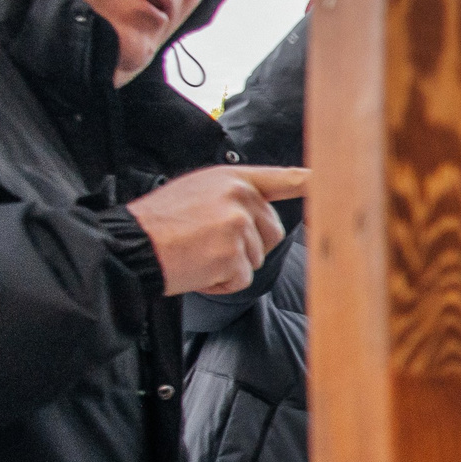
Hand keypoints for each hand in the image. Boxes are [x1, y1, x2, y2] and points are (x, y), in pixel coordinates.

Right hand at [127, 166, 308, 294]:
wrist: (129, 246)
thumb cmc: (160, 224)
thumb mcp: (198, 192)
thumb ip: (233, 196)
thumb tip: (261, 212)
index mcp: (231, 178)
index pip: (281, 179)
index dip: (310, 182)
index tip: (330, 182)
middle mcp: (239, 196)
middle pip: (273, 233)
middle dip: (248, 247)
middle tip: (209, 244)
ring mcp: (237, 224)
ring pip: (256, 259)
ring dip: (230, 266)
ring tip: (197, 255)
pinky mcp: (232, 254)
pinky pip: (241, 279)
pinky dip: (221, 283)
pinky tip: (197, 270)